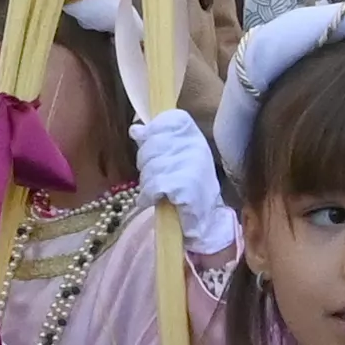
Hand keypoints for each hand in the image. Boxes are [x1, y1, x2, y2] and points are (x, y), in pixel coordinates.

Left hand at [132, 109, 238, 256]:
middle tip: (154, 177)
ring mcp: (190, 167)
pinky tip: (150, 200)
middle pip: (154, 143)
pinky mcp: (183, 188)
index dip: (155, 130)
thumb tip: (135, 130)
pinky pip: (152, 187)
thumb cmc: (194, 192)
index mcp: (197, 139)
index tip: (146, 138)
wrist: (209, 224)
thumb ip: (158, 142)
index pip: (172, 120)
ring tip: (156, 191)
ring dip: (147, 182)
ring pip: (150, 167)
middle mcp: (197, 148)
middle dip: (146, 163)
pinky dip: (147, 196)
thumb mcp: (179, 161)